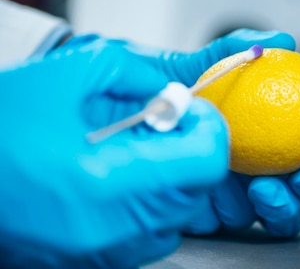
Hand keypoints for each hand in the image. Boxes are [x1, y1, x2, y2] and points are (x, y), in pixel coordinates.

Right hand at [0, 44, 229, 267]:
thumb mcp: (66, 74)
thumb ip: (133, 72)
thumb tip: (172, 91)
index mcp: (110, 180)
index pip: (205, 162)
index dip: (210, 129)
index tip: (191, 112)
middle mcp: (113, 228)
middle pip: (195, 191)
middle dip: (190, 150)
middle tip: (161, 125)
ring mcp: (102, 252)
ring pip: (175, 217)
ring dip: (170, 179)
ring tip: (132, 151)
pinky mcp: (91, 261)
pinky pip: (146, 235)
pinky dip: (147, 204)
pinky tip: (114, 177)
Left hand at [62, 29, 299, 237]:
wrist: (96, 105)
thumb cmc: (144, 82)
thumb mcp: (189, 63)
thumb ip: (231, 52)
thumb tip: (281, 39)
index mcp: (250, 134)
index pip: (294, 155)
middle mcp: (240, 166)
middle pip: (289, 191)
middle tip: (294, 182)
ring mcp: (219, 192)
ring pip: (263, 214)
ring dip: (273, 208)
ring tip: (258, 190)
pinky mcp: (193, 211)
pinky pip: (222, 223)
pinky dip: (232, 217)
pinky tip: (222, 204)